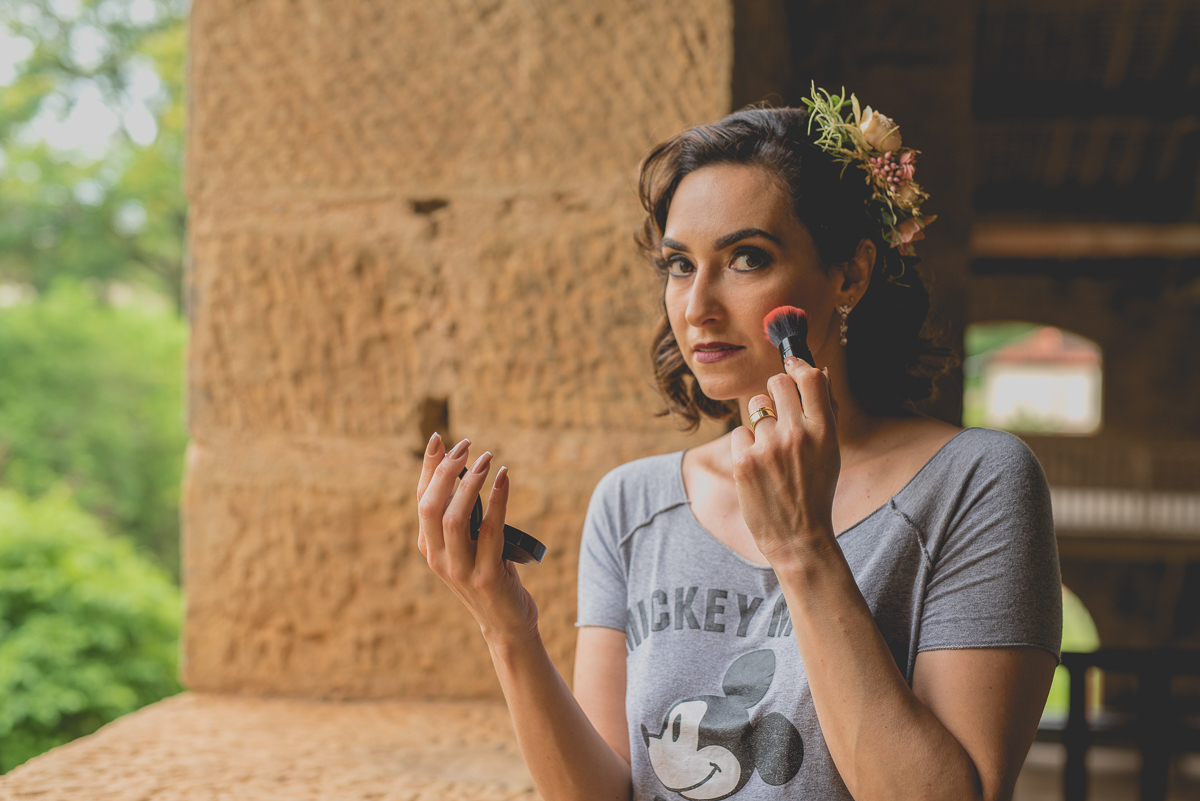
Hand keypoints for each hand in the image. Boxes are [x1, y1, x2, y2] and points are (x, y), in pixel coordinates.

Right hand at [416, 433, 538, 643]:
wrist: (506, 623)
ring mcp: (460, 570)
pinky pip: (490, 532)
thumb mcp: (467, 545)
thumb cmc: (489, 575)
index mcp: (429, 548)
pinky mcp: (486, 577)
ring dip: (470, 483)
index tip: (438, 438)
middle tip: (467, 446)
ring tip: (486, 458)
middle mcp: (437, 559)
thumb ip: (462, 516)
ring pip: (454, 519)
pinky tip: (504, 479)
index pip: (421, 499)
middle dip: (446, 471)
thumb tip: (464, 469)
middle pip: (431, 506)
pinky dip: (497, 501)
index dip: (427, 468)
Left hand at [729, 358, 840, 565]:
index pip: (809, 378)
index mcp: (824, 431)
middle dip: (775, 390)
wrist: (797, 535)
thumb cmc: (815, 491)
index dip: (798, 365)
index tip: (791, 363)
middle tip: (777, 407)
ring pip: (756, 408)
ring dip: (761, 422)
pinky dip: (746, 446)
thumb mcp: (831, 451)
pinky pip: (740, 432)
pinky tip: (758, 467)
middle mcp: (797, 434)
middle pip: (777, 383)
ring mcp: (768, 447)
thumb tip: (816, 370)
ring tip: (771, 451)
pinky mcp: (744, 460)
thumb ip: (824, 411)